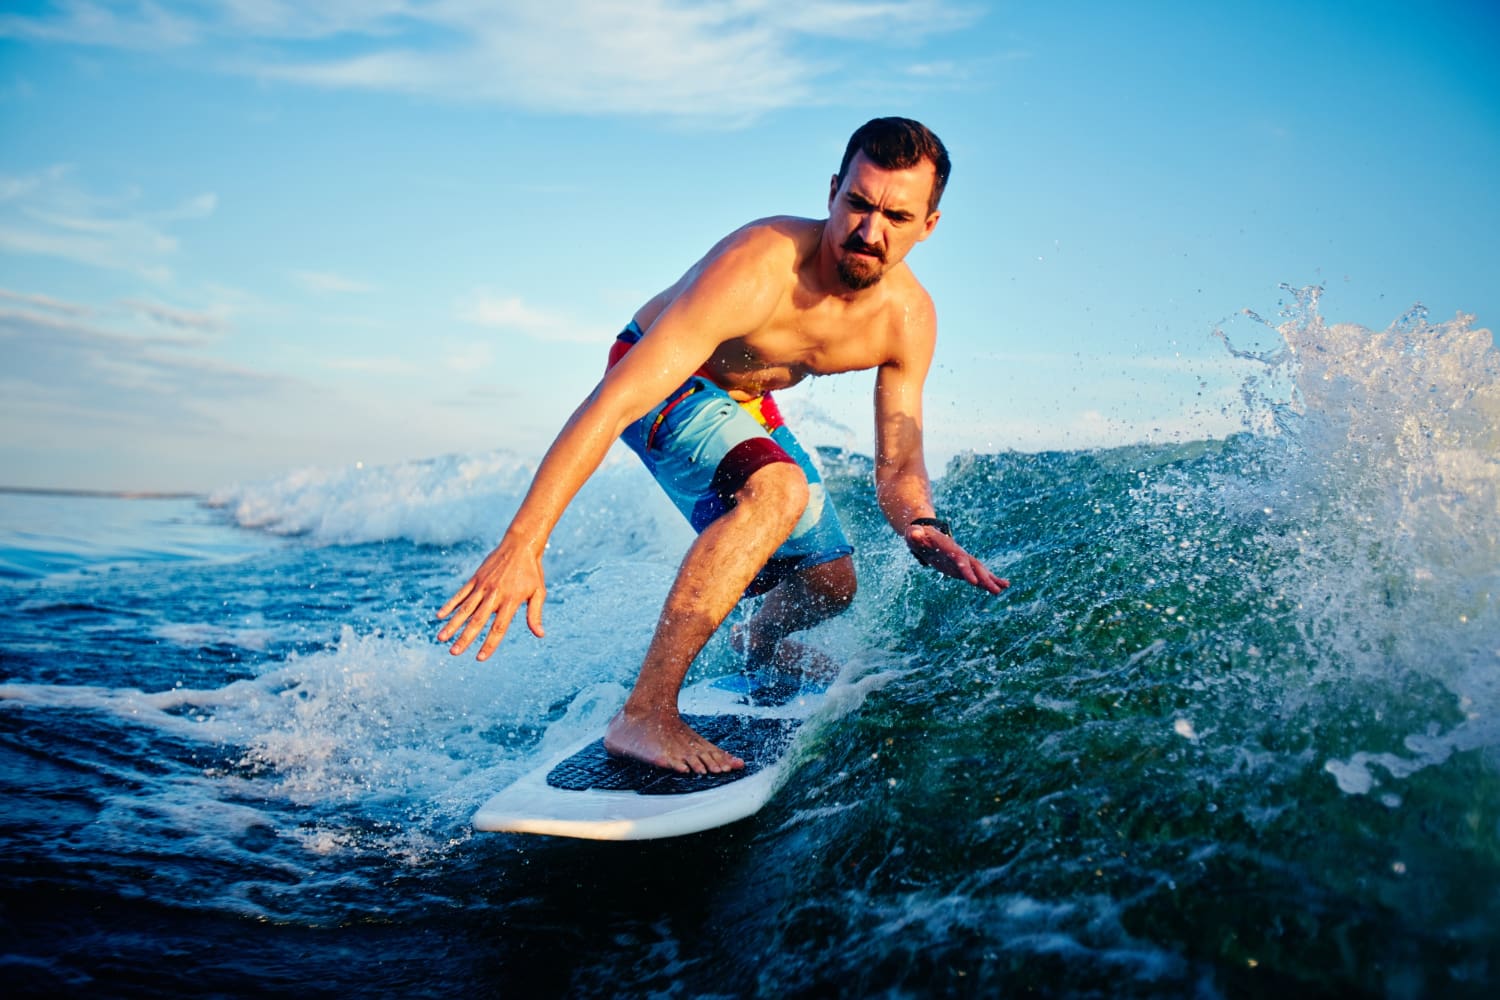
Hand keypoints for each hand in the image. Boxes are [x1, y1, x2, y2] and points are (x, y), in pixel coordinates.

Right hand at [436, 538, 546, 659]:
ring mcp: (483, 586)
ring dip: (452, 624)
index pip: (498, 627)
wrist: (520, 544)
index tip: (480, 658)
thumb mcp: (538, 592)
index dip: (489, 644)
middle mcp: (494, 595)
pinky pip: (460, 594)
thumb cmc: (532, 571)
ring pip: (464, 609)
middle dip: (465, 638)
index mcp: (510, 601)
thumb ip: (535, 614)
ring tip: (441, 639)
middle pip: (477, 621)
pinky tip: (440, 616)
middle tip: (454, 653)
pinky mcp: (476, 578)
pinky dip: (450, 604)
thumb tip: (540, 635)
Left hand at [905, 523, 1008, 594]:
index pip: (959, 559)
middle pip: (974, 566)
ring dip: (991, 580)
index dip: (966, 570)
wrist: (923, 534)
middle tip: (996, 591)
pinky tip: (1000, 587)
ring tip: (1004, 588)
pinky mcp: (962, 567)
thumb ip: (914, 535)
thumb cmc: (916, 536)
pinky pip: (976, 575)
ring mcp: (962, 560)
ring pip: (979, 570)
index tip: (973, 583)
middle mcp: (959, 554)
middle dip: (985, 579)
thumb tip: (915, 534)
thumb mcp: (912, 535)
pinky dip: (988, 580)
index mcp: (948, 547)